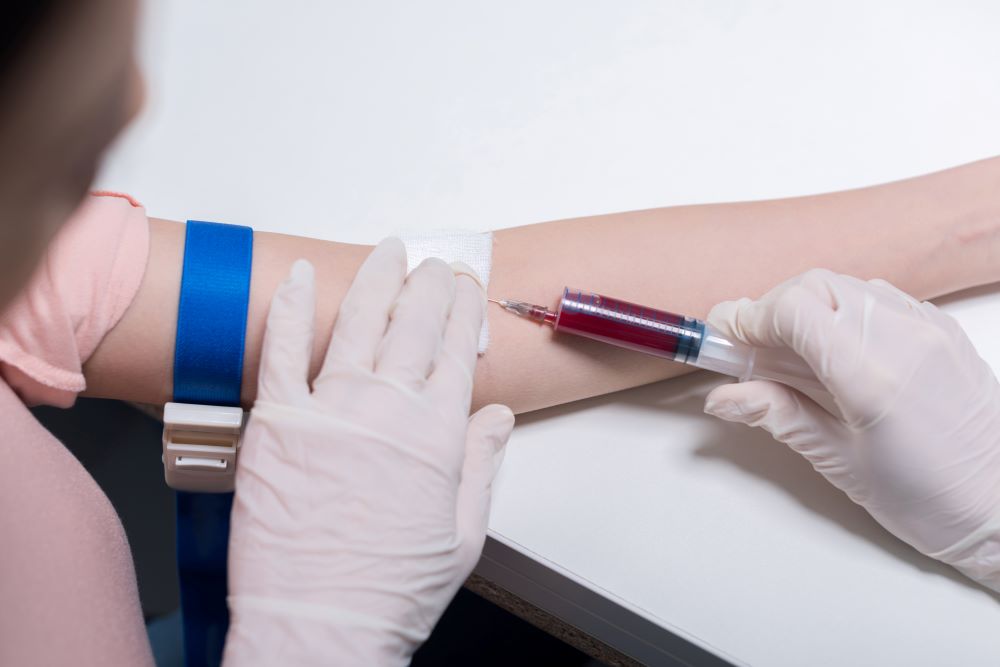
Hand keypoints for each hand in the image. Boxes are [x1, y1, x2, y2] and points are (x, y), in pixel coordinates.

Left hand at [222, 238, 515, 664]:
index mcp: (438, 436)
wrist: (319, 625)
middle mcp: (388, 411)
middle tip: (435, 265)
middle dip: (430, 287)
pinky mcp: (277, 423)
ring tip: (390, 251)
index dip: (464, 312)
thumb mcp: (462, 535)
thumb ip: (481, 466)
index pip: (458, 351)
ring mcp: (330, 411)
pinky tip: (304, 276)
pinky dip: (295, 308)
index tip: (467, 289)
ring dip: (378, 281)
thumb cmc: (389, 591)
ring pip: (359, 324)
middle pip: (416, 326)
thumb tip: (498, 420)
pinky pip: (285, 350)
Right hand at [703, 269, 999, 591]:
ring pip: (845, 285)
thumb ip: (778, 416)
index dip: (749, 319)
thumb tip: (724, 397)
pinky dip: (843, 312)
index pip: (793, 309)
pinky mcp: (940, 328)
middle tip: (751, 350)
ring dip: (806, 308)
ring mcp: (927, 327)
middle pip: (813, 285)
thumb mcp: (840, 462)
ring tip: (793, 356)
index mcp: (872, 377)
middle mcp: (904, 338)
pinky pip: (878, 297)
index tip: (728, 343)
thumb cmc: (929, 497)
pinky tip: (835, 352)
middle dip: (771, 309)